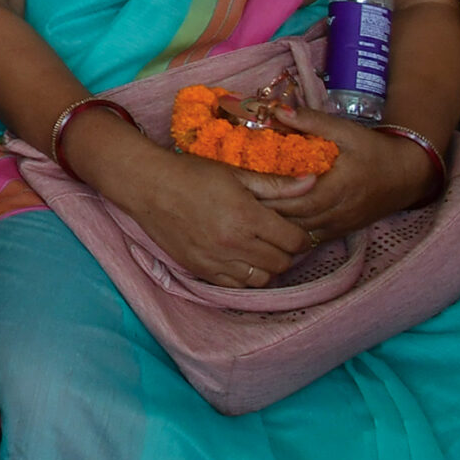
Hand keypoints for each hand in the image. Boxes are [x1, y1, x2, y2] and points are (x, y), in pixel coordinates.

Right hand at [108, 144, 313, 286]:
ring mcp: (217, 260)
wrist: (147, 185)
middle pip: (282, 262)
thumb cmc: (190, 173)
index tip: (291, 228)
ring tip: (255, 248)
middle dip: (284, 250)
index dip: (299, 235)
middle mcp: (235, 243)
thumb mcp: (234, 173)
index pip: (294, 241)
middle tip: (274, 237)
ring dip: (265, 265)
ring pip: (262, 278)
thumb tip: (312, 183)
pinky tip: (237, 258)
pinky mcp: (201, 269)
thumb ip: (275, 185)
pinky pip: (236, 285)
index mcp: (247, 216)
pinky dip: (243, 275)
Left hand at [257, 108, 436, 241]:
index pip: (297, 199)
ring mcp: (339, 225)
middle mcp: (337, 212)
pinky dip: (290, 232)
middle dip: (264, 211)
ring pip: (300, 233)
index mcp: (338, 187)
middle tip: (235, 200)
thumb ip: (311, 121)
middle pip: (294, 219)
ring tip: (247, 212)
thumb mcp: (345, 130)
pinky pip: (311, 237)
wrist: (407, 175)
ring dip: (274, 224)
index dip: (270, 196)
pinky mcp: (341, 231)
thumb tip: (276, 110)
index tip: (243, 187)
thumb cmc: (374, 150)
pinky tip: (271, 224)